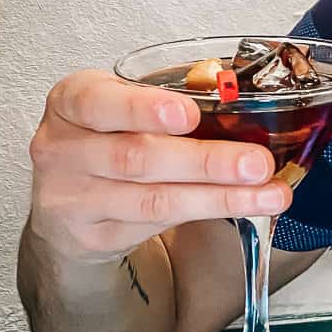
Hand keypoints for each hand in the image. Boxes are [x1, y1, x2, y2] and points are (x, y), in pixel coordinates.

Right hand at [26, 69, 290, 262]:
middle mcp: (63, 149)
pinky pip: (157, 224)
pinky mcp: (94, 237)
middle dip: (206, 161)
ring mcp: (74, 199)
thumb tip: (241, 97)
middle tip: (257, 163)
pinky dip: (205, 213)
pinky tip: (241, 206)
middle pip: (137, 157)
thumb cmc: (108, 136)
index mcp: (71, 102)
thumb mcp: (123, 103)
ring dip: (219, 197)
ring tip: (268, 194)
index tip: (189, 115)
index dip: (144, 108)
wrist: (66, 201)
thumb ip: (169, 95)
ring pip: (153, 199)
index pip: (99, 102)